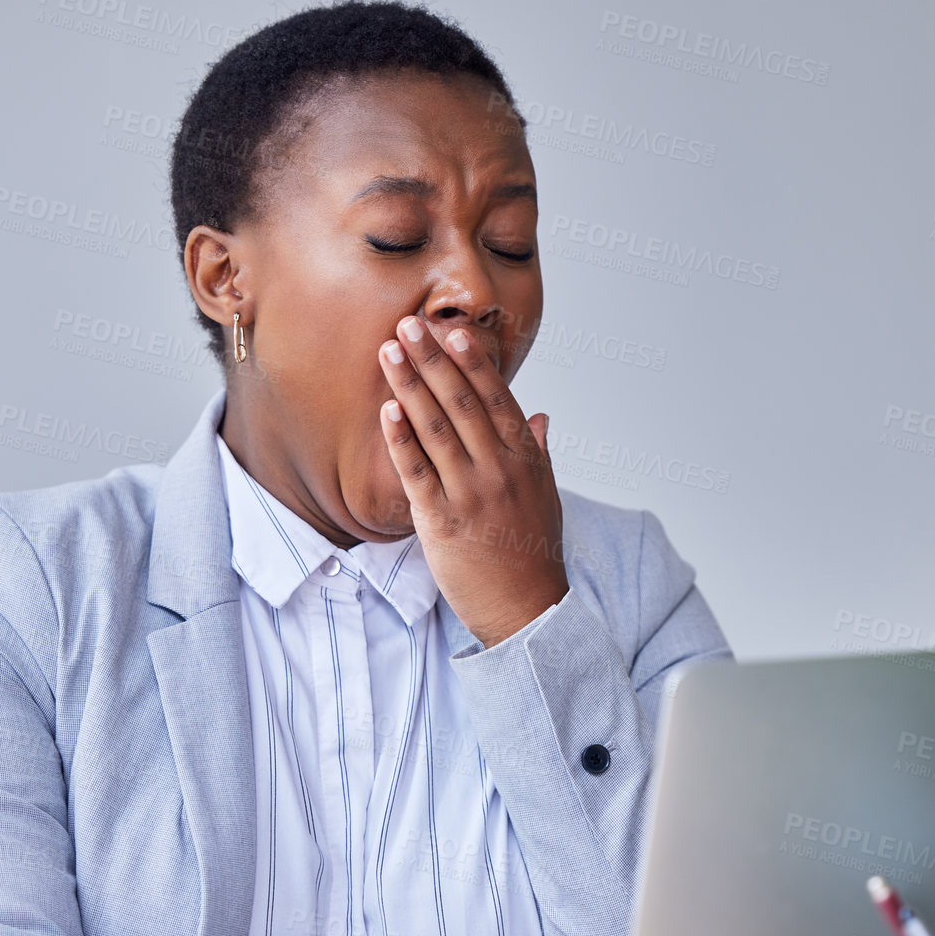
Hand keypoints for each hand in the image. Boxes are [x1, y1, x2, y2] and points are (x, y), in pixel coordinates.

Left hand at [377, 315, 567, 648]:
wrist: (527, 610)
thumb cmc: (534, 553)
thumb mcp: (547, 497)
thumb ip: (539, 452)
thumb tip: (539, 415)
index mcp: (525, 459)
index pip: (496, 399)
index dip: (472, 363)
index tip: (452, 332)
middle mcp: (499, 469)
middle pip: (461, 403)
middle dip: (432, 360)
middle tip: (408, 325)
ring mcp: (470, 493)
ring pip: (435, 428)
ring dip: (410, 386)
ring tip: (389, 353)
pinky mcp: (443, 521)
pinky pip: (417, 472)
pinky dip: (401, 440)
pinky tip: (387, 411)